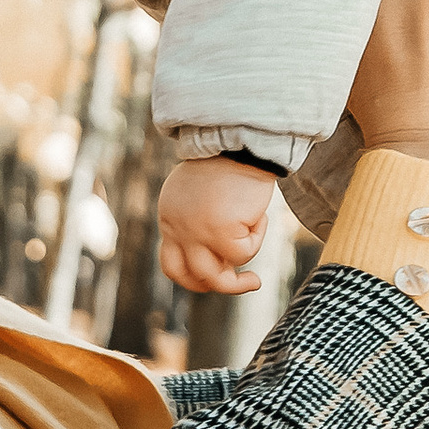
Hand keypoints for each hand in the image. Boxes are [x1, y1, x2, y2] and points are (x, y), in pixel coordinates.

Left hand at [160, 154, 276, 297]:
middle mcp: (175, 227)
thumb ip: (202, 226)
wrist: (240, 140)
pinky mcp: (219, 231)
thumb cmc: (230, 164)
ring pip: (214, 277)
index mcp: (169, 217)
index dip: (192, 277)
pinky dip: (257, 238)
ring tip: (254, 281)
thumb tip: (221, 263)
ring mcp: (195, 232)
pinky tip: (259, 216)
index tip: (215, 277)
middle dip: (212, 288)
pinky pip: (243, 254)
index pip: (171, 262)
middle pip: (187, 276)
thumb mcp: (204, 197)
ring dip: (237, 284)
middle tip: (234, 286)